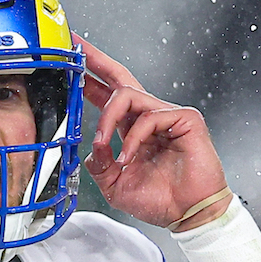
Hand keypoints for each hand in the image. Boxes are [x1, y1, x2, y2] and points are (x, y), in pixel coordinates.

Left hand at [79, 34, 229, 227]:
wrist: (188, 215)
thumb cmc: (161, 200)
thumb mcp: (114, 185)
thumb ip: (99, 164)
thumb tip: (93, 143)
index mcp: (131, 130)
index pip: (108, 96)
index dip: (90, 79)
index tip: (72, 62)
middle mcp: (148, 117)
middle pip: (120, 78)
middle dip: (96, 60)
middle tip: (78, 46)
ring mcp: (167, 116)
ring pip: (128, 95)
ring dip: (107, 120)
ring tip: (104, 144)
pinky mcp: (185, 119)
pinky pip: (149, 117)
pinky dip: (133, 138)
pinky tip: (129, 157)